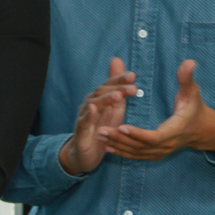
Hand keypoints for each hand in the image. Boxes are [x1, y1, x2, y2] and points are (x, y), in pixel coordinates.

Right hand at [58, 57, 136, 174]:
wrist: (85, 152)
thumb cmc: (101, 128)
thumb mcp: (113, 107)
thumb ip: (118, 88)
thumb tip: (118, 61)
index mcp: (100, 99)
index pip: (109, 85)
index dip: (120, 80)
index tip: (134, 76)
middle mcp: (90, 105)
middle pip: (101, 92)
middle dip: (117, 88)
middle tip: (133, 87)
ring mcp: (84, 117)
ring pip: (93, 104)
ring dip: (105, 99)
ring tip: (118, 96)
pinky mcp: (81, 131)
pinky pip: (83, 121)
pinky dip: (88, 115)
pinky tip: (94, 109)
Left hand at [100, 60, 214, 159]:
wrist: (201, 129)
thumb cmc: (195, 108)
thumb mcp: (192, 92)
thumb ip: (186, 78)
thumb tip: (189, 62)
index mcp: (175, 130)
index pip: (154, 136)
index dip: (137, 133)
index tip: (120, 126)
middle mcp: (167, 145)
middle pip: (140, 146)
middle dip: (119, 138)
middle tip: (100, 129)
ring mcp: (161, 151)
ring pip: (136, 152)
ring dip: (117, 145)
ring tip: (98, 135)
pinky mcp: (155, 153)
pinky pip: (137, 156)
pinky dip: (122, 152)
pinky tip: (107, 146)